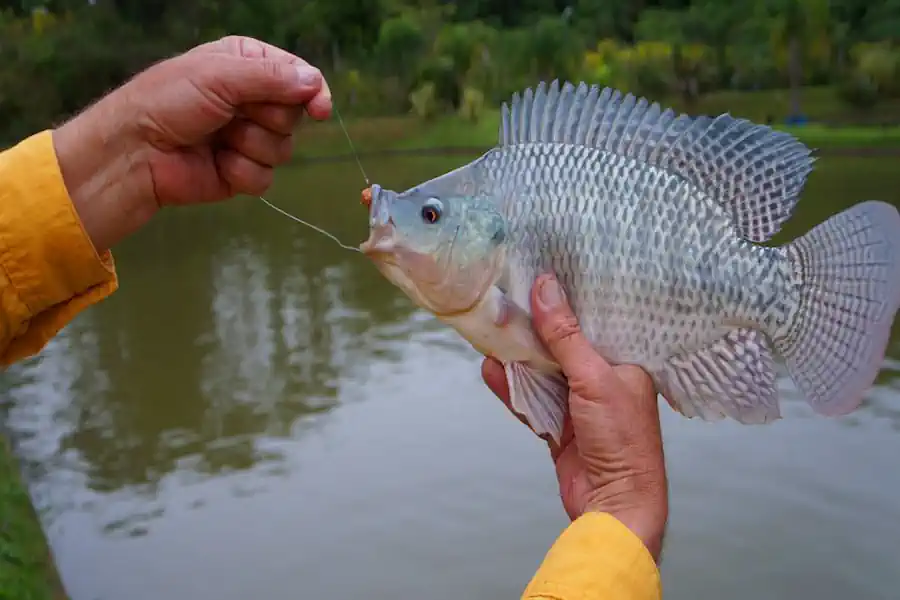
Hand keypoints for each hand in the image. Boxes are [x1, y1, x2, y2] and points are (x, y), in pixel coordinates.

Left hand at [52, 36, 331, 251]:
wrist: (135, 152)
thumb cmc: (168, 101)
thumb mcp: (220, 75)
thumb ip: (272, 78)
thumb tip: (315, 82)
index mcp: (247, 65)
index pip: (299, 76)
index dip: (312, 92)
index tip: (319, 109)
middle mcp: (251, 100)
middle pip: (293, 115)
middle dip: (267, 118)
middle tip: (232, 115)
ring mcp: (247, 138)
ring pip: (283, 148)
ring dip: (251, 145)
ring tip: (219, 140)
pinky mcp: (242, 173)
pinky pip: (266, 177)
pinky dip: (242, 172)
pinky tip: (217, 164)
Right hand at [481, 274, 668, 560]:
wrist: (615, 504)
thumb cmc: (622, 439)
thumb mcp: (594, 378)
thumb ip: (565, 335)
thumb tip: (546, 287)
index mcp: (625, 362)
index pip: (593, 321)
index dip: (566, 300)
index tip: (539, 273)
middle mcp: (603, 380)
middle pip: (561, 345)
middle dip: (533, 328)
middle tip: (504, 300)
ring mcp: (579, 405)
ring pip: (541, 373)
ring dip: (516, 358)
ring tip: (489, 332)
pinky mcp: (558, 428)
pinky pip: (531, 401)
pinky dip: (511, 388)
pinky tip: (491, 370)